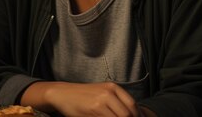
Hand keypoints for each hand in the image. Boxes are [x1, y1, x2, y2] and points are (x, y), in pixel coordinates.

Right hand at [22, 81, 142, 116]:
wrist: (63, 94)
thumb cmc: (84, 96)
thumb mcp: (102, 93)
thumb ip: (116, 102)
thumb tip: (132, 114)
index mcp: (113, 87)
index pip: (133, 105)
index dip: (138, 116)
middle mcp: (108, 93)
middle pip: (127, 114)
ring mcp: (100, 102)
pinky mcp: (93, 110)